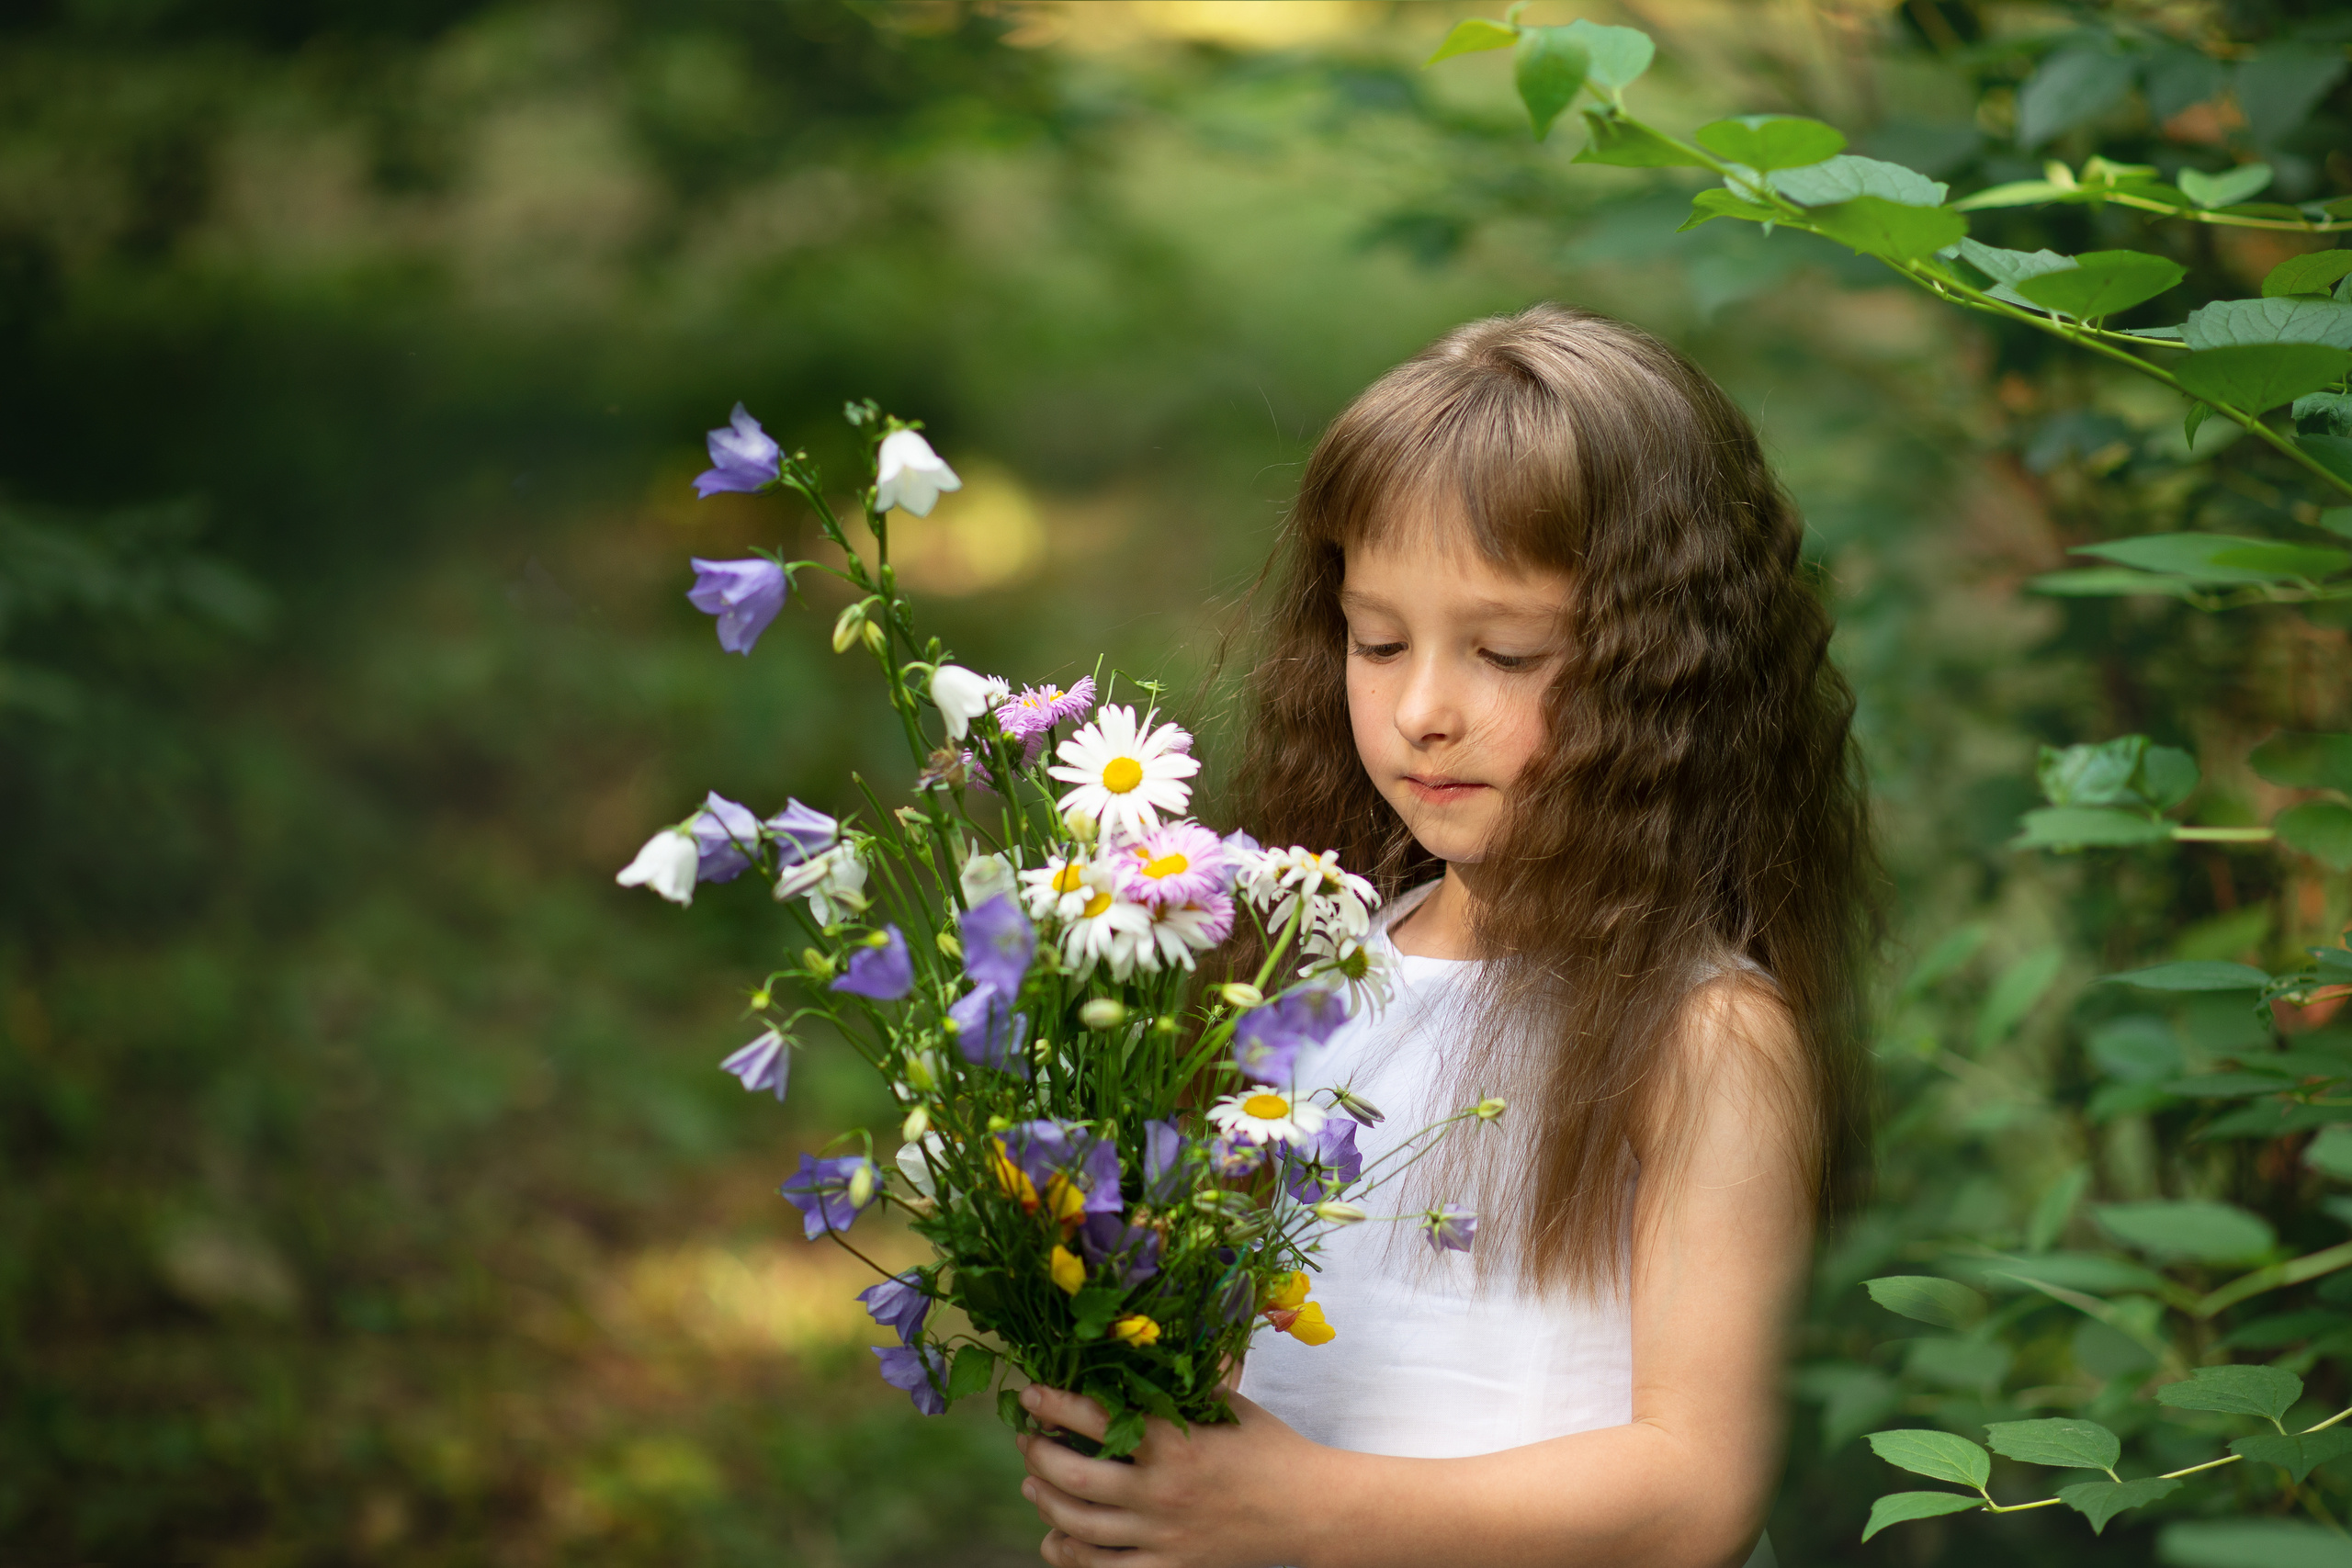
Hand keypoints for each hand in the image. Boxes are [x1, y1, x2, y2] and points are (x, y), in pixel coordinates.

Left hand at [1013, 1383, 1325, 1567]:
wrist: (1310, 1510)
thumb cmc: (1268, 1447)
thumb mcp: (1226, 1404)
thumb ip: (1179, 1382)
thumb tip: (1131, 1349)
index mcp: (1175, 1442)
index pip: (1095, 1418)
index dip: (1053, 1404)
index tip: (1030, 1394)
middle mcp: (1162, 1492)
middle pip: (1073, 1476)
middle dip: (1037, 1455)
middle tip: (1026, 1439)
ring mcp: (1164, 1536)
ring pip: (1079, 1525)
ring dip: (1045, 1501)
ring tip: (1031, 1484)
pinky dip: (1071, 1557)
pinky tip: (1056, 1539)